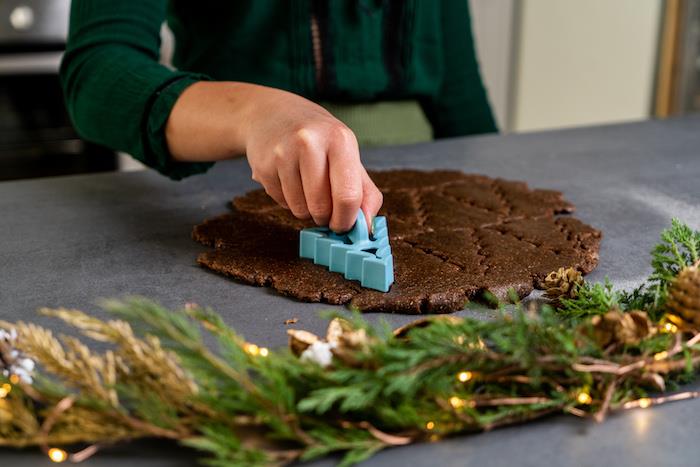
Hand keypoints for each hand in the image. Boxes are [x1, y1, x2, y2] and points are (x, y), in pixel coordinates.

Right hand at [166, 82, 382, 231]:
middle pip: (321, 207)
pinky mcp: (263, 166)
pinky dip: (288, 201)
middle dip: (325, 217)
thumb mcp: (347, 154)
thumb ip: (364, 191)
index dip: (347, 220)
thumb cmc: (318, 139)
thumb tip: (367, 228)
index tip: (344, 225)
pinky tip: (289, 180)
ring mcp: (283, 154)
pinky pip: (282, 203)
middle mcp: (310, 142)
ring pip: (300, 210)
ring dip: (306, 210)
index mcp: (339, 140)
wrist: (272, 114)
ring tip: (306, 187)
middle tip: (325, 206)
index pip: (348, 195)